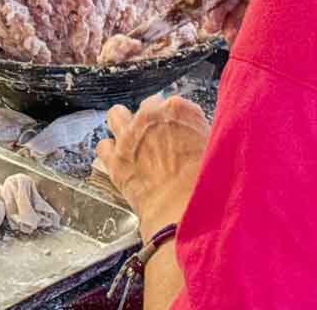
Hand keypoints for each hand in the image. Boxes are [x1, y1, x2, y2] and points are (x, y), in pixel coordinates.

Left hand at [97, 95, 208, 236]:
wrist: (181, 212)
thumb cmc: (204, 184)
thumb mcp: (213, 149)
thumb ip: (200, 134)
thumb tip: (196, 136)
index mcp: (177, 111)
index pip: (173, 103)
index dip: (175, 119)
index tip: (178, 129)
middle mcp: (149, 117)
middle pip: (146, 106)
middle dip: (151, 120)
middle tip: (159, 137)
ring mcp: (128, 136)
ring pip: (116, 114)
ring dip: (123, 124)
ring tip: (132, 139)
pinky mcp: (114, 160)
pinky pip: (103, 146)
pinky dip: (110, 152)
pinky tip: (119, 161)